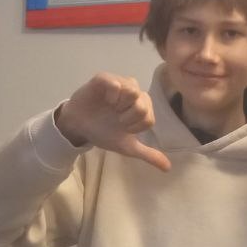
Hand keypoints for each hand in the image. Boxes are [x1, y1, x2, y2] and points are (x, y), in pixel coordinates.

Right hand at [56, 73, 170, 172]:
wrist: (79, 127)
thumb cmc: (103, 132)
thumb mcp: (127, 146)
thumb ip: (148, 154)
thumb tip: (168, 168)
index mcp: (142, 105)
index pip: (149, 118)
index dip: (134, 128)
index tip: (122, 128)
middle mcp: (133, 91)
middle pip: (143, 105)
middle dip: (128, 119)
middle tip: (115, 119)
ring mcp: (120, 83)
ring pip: (133, 91)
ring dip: (120, 107)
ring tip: (110, 108)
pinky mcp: (104, 78)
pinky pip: (116, 84)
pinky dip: (111, 96)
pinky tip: (105, 101)